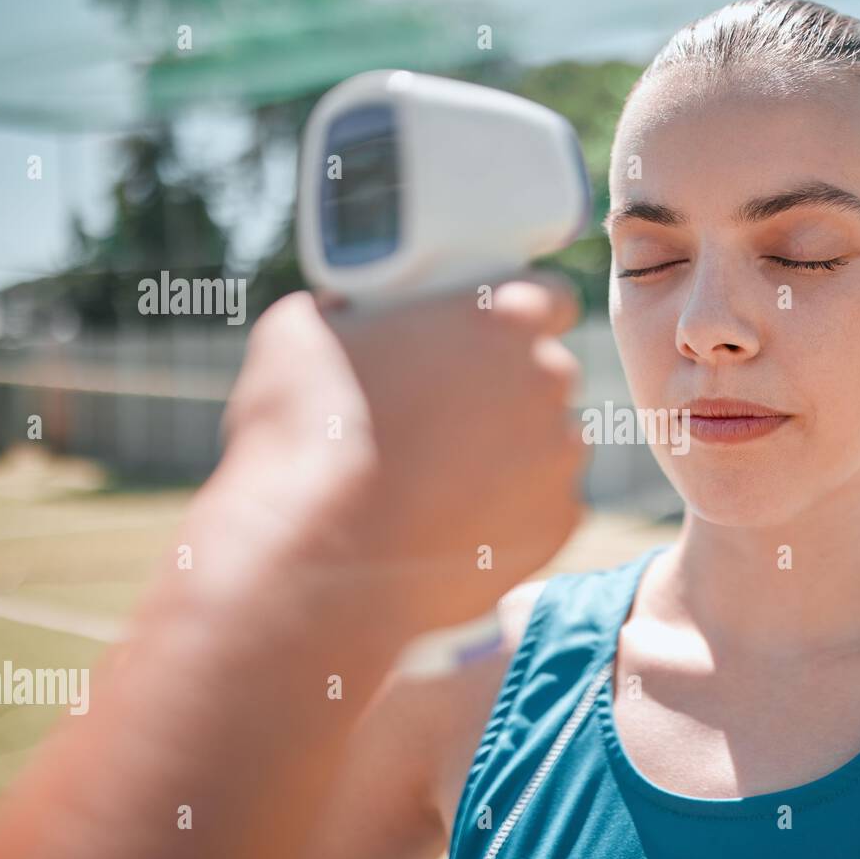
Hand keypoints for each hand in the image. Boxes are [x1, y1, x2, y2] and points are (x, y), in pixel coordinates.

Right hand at [212, 275, 585, 640]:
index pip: (551, 296)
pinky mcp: (555, 526)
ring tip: (441, 476)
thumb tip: (348, 313)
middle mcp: (547, 384)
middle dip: (509, 386)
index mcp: (502, 319)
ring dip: (513, 450)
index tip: (498, 331)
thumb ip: (353, 309)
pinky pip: (542, 506)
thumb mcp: (302, 332)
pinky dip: (510, 511)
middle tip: (447, 410)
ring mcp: (557, 459)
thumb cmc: (305, 437)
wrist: (315, 562)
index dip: (524, 311)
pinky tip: (452, 520)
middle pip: (547, 374)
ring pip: (549, 443)